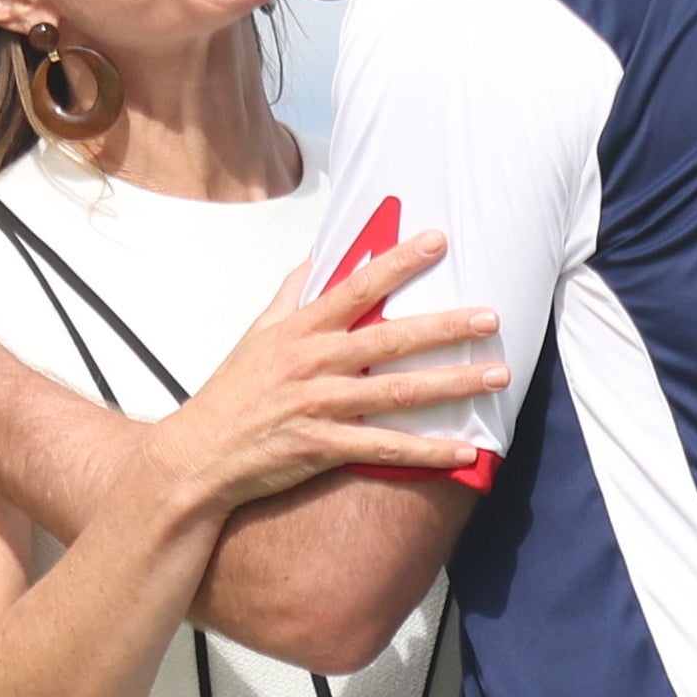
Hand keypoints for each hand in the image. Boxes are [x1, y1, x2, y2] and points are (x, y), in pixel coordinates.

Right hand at [164, 231, 505, 514]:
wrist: (199, 455)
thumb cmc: (231, 396)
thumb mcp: (255, 335)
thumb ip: (290, 297)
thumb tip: (313, 262)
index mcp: (301, 331)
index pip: (358, 286)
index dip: (399, 261)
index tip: (438, 240)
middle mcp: (314, 363)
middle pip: (391, 338)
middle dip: (446, 326)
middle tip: (491, 317)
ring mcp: (320, 406)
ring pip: (399, 391)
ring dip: (453, 384)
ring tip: (496, 376)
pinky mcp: (323, 448)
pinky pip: (386, 449)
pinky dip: (428, 451)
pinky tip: (466, 452)